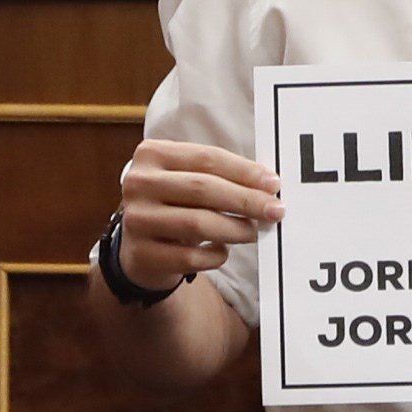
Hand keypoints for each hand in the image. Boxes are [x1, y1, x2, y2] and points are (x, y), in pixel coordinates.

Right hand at [110, 137, 279, 292]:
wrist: (139, 248)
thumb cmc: (173, 206)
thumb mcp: (187, 181)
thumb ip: (220, 177)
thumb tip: (267, 187)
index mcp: (152, 154)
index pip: (206, 158)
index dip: (244, 171)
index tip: (273, 184)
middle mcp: (138, 183)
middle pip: (202, 188)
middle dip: (245, 200)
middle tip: (274, 210)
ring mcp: (136, 220)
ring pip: (197, 223)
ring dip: (235, 228)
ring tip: (253, 231)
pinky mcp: (141, 254)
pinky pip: (190, 257)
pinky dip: (215, 255)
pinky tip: (223, 250)